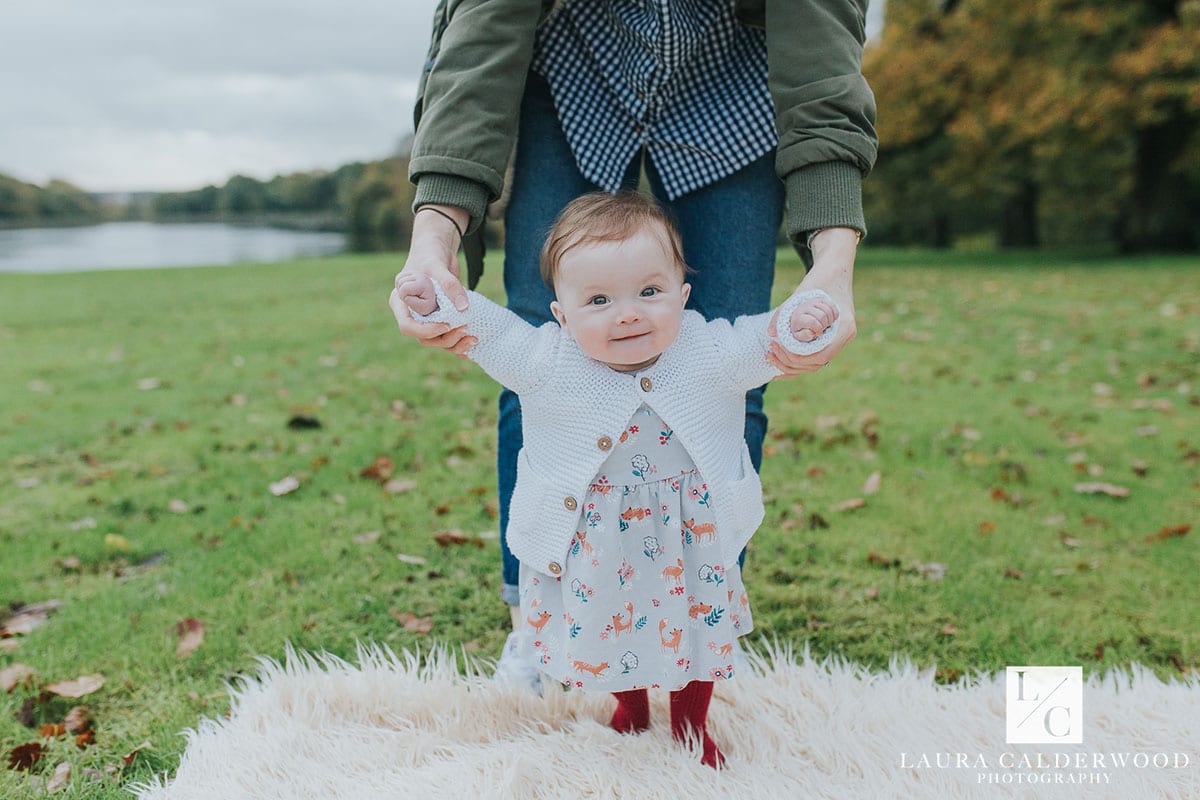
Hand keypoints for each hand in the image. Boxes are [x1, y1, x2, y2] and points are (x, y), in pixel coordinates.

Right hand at [389, 205, 476, 355]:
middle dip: (445, 339)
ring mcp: (426, 317)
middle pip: (424, 338)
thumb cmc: (429, 254)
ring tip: (473, 338)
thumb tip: (463, 307)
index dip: (426, 330)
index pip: (408, 325)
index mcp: (401, 302)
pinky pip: (447, 336)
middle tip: (465, 330)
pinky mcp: (440, 318)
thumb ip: (449, 284)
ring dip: (455, 344)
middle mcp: (412, 313)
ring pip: (437, 341)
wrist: (437, 249)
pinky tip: (473, 343)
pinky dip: (459, 343)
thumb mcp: (437, 265)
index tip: (446, 325)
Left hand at [767, 227, 858, 375]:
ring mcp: (839, 339)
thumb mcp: (801, 294)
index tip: (777, 347)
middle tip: (769, 353)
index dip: (796, 358)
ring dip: (791, 364)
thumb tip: (771, 333)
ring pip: (815, 364)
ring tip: (770, 356)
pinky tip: (779, 362)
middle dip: (790, 363)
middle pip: (816, 364)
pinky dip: (797, 361)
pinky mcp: (831, 338)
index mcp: (844, 328)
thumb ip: (785, 312)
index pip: (820, 356)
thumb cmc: (820, 279)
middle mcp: (844, 337)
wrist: (834, 270)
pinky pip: (815, 356)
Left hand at [787, 296, 838, 342]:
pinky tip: (832, 319)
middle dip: (824, 325)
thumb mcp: (799, 335)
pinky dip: (834, 313)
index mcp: (798, 317)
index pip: (812, 321)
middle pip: (822, 316)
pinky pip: (831, 305)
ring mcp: (812, 302)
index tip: (818, 333)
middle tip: (822, 329)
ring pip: (827, 310)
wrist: (799, 317)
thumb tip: (811, 332)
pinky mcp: (820, 300)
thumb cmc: (800, 328)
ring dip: (830, 320)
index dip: (818, 329)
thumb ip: (804, 336)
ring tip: (826, 325)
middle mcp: (804, 307)